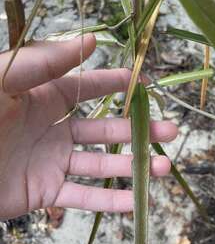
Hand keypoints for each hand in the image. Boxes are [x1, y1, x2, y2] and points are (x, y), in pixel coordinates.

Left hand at [0, 35, 176, 219]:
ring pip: (100, 165)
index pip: (87, 89)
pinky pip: (83, 197)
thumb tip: (88, 42)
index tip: (144, 83)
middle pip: (104, 130)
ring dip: (133, 167)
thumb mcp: (4, 79)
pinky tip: (136, 202)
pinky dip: (110, 201)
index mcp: (43, 99)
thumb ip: (44, 62)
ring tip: (164, 168)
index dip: (115, 84)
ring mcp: (52, 163)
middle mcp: (53, 130)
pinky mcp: (46, 193)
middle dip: (137, 130)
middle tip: (170, 131)